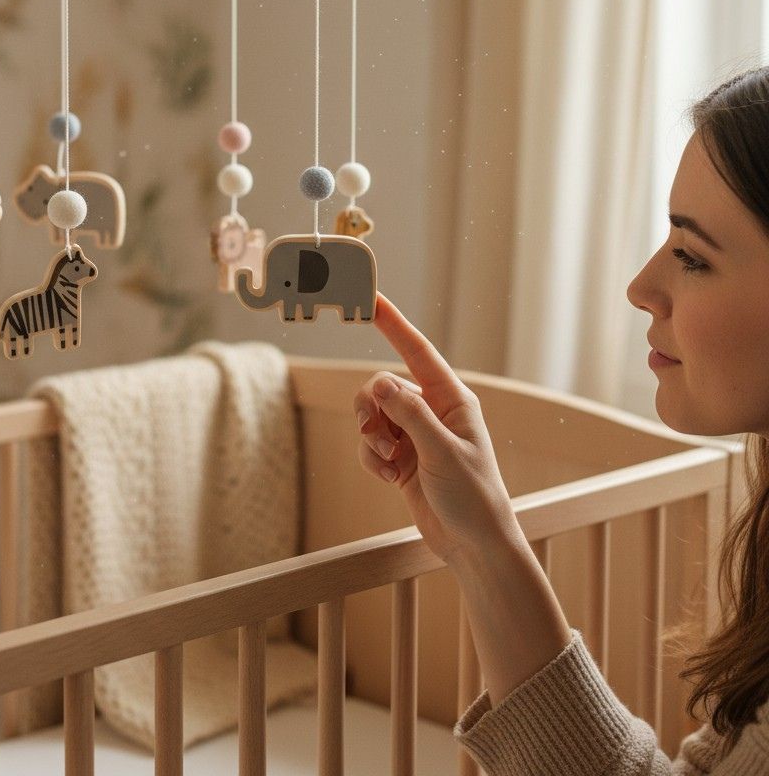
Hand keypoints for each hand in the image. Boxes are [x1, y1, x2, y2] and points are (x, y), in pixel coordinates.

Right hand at [353, 291, 518, 566]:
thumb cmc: (473, 497)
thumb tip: (380, 381)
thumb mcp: (442, 451)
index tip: (370, 299)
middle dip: (371, 409)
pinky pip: (371, 444)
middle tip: (376, 434)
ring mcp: (416, 435)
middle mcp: (432, 411)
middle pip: (381, 386)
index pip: (416, 351)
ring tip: (391, 464)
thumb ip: (409, 413)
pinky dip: (373, 460)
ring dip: (372, 440)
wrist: (473, 546)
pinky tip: (391, 479)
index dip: (393, 323)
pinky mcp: (402, 458)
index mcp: (452, 399)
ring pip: (372, 416)